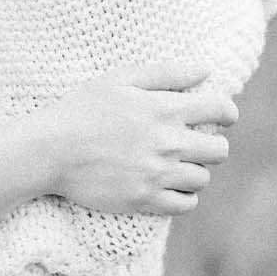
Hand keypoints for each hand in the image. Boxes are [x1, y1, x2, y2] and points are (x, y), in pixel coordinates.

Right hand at [33, 62, 237, 216]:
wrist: (50, 150)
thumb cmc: (83, 108)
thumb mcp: (121, 79)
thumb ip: (167, 73)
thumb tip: (205, 71)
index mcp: (166, 109)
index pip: (221, 110)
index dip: (226, 112)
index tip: (221, 116)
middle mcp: (169, 143)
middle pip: (220, 150)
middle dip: (211, 143)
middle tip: (194, 142)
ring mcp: (158, 175)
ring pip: (203, 178)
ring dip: (195, 170)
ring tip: (175, 164)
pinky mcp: (145, 200)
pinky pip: (186, 204)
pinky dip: (183, 196)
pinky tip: (169, 186)